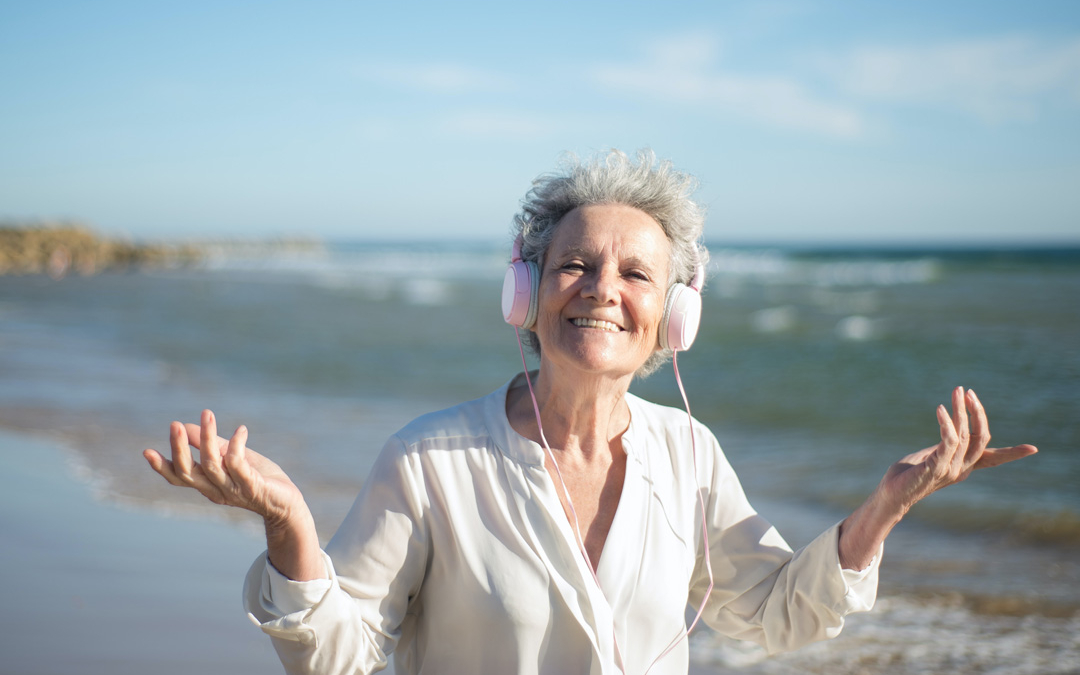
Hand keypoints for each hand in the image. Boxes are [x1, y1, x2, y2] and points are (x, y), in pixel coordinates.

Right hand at [143, 409, 308, 529]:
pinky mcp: (252, 487)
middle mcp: (216, 490)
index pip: (179, 478)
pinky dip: (237, 444)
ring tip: (207, 414)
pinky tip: (241, 430)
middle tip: (175, 424)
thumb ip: (211, 444)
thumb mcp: (232, 458)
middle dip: (179, 448)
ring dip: (208, 438)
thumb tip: (186, 426)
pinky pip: (238, 464)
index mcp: (207, 484)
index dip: (162, 467)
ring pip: (212, 464)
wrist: (287, 504)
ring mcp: (233, 490)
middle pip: (189, 472)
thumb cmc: (258, 478)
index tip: (146, 451)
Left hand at [839, 387, 1036, 569]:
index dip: (1012, 453)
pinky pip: (947, 441)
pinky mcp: (935, 468)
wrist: (891, 495)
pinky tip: (941, 409)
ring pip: (964, 435)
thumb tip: (954, 425)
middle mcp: (961, 470)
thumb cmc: (908, 474)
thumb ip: (946, 443)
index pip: (992, 458)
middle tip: (968, 392)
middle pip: (981, 439)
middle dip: (978, 414)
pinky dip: (947, 423)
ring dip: (960, 410)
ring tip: (956, 391)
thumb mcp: (932, 454)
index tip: (1034, 449)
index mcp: (963, 467)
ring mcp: (949, 470)